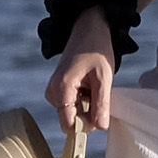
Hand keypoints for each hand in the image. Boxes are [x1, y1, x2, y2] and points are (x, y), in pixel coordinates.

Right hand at [46, 9, 118, 136]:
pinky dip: (84, 100)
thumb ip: (101, 104)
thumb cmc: (96, 50)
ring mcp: (54, 91)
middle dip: (88, 114)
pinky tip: (89, 85)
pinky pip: (72, 106)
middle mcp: (53, 92)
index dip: (85, 127)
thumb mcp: (104, 78)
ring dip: (87, 106)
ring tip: (94, 86)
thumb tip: (101, 128)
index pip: (69, 124)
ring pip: (72, 114)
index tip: (100, 119)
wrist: (89, 29)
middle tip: (100, 94)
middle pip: (71, 120)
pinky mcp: (58, 90)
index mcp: (62, 89)